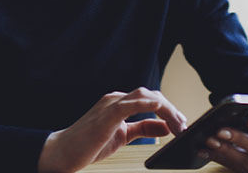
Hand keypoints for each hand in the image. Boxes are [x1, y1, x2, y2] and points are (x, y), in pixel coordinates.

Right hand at [37, 87, 187, 172]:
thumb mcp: (124, 135)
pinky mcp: (106, 115)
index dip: (169, 110)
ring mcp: (110, 105)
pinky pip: (128, 104)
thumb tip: (166, 127)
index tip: (182, 124)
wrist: (63, 152)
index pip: (151, 99)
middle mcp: (116, 100)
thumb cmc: (88, 144)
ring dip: (165, 108)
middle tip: (184, 126)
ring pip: (144, 96)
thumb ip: (144, 128)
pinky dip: (145, 102)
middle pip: (151, 95)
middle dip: (171, 109)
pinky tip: (158, 105)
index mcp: (119, 103)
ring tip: (178, 124)